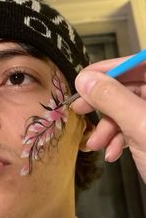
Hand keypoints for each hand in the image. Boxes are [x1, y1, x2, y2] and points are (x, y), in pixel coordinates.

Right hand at [71, 57, 145, 182]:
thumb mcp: (141, 126)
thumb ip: (113, 99)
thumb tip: (85, 78)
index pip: (140, 63)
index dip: (111, 67)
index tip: (84, 77)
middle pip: (132, 87)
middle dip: (104, 103)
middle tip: (79, 108)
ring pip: (129, 111)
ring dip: (108, 127)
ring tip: (94, 144)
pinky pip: (134, 128)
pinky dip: (119, 139)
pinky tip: (111, 153)